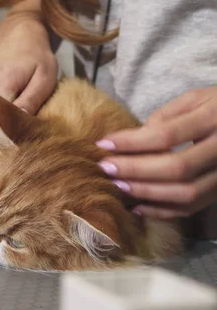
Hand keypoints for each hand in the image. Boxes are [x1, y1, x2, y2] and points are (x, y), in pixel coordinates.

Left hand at [96, 87, 216, 217]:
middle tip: (106, 167)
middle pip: (176, 168)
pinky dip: (162, 211)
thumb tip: (134, 139)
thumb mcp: (197, 98)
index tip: (103, 143)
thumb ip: (167, 116)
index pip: (167, 135)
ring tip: (117, 185)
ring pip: (186, 193)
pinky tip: (137, 206)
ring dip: (146, 192)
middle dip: (135, 170)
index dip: (132, 142)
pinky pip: (192, 207)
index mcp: (215, 118)